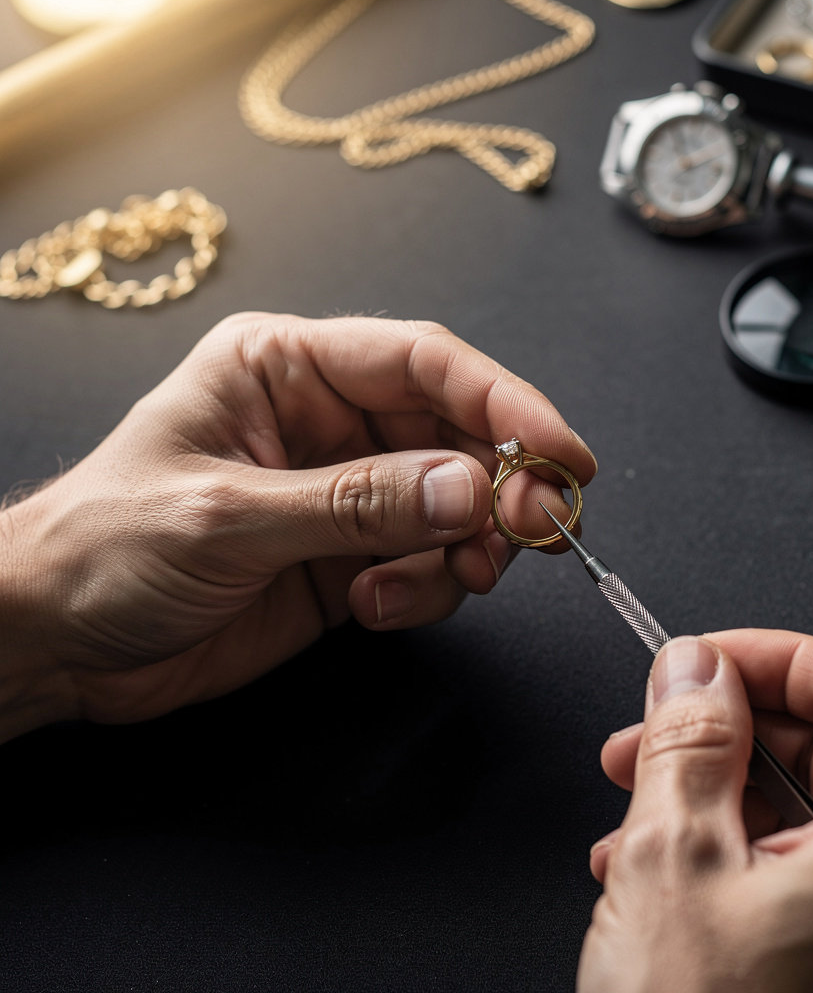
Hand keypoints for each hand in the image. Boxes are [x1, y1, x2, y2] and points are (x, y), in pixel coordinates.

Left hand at [0, 313, 595, 736]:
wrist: (55, 645)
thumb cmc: (104, 550)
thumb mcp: (227, 518)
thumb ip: (356, 506)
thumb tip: (470, 491)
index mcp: (287, 368)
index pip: (424, 362)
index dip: (505, 402)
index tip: (562, 453)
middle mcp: (329, 421)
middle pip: (458, 433)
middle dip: (503, 484)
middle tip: (534, 530)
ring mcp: (347, 493)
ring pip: (457, 504)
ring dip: (467, 547)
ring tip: (434, 583)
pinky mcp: (353, 557)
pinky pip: (429, 563)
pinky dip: (426, 589)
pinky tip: (371, 610)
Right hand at [578, 629, 812, 991]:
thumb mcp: (674, 854)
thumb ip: (690, 732)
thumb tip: (696, 665)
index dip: (775, 655)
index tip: (705, 658)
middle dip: (730, 728)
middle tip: (650, 729)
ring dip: (719, 789)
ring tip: (633, 809)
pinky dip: (739, 847)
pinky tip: (658, 865)